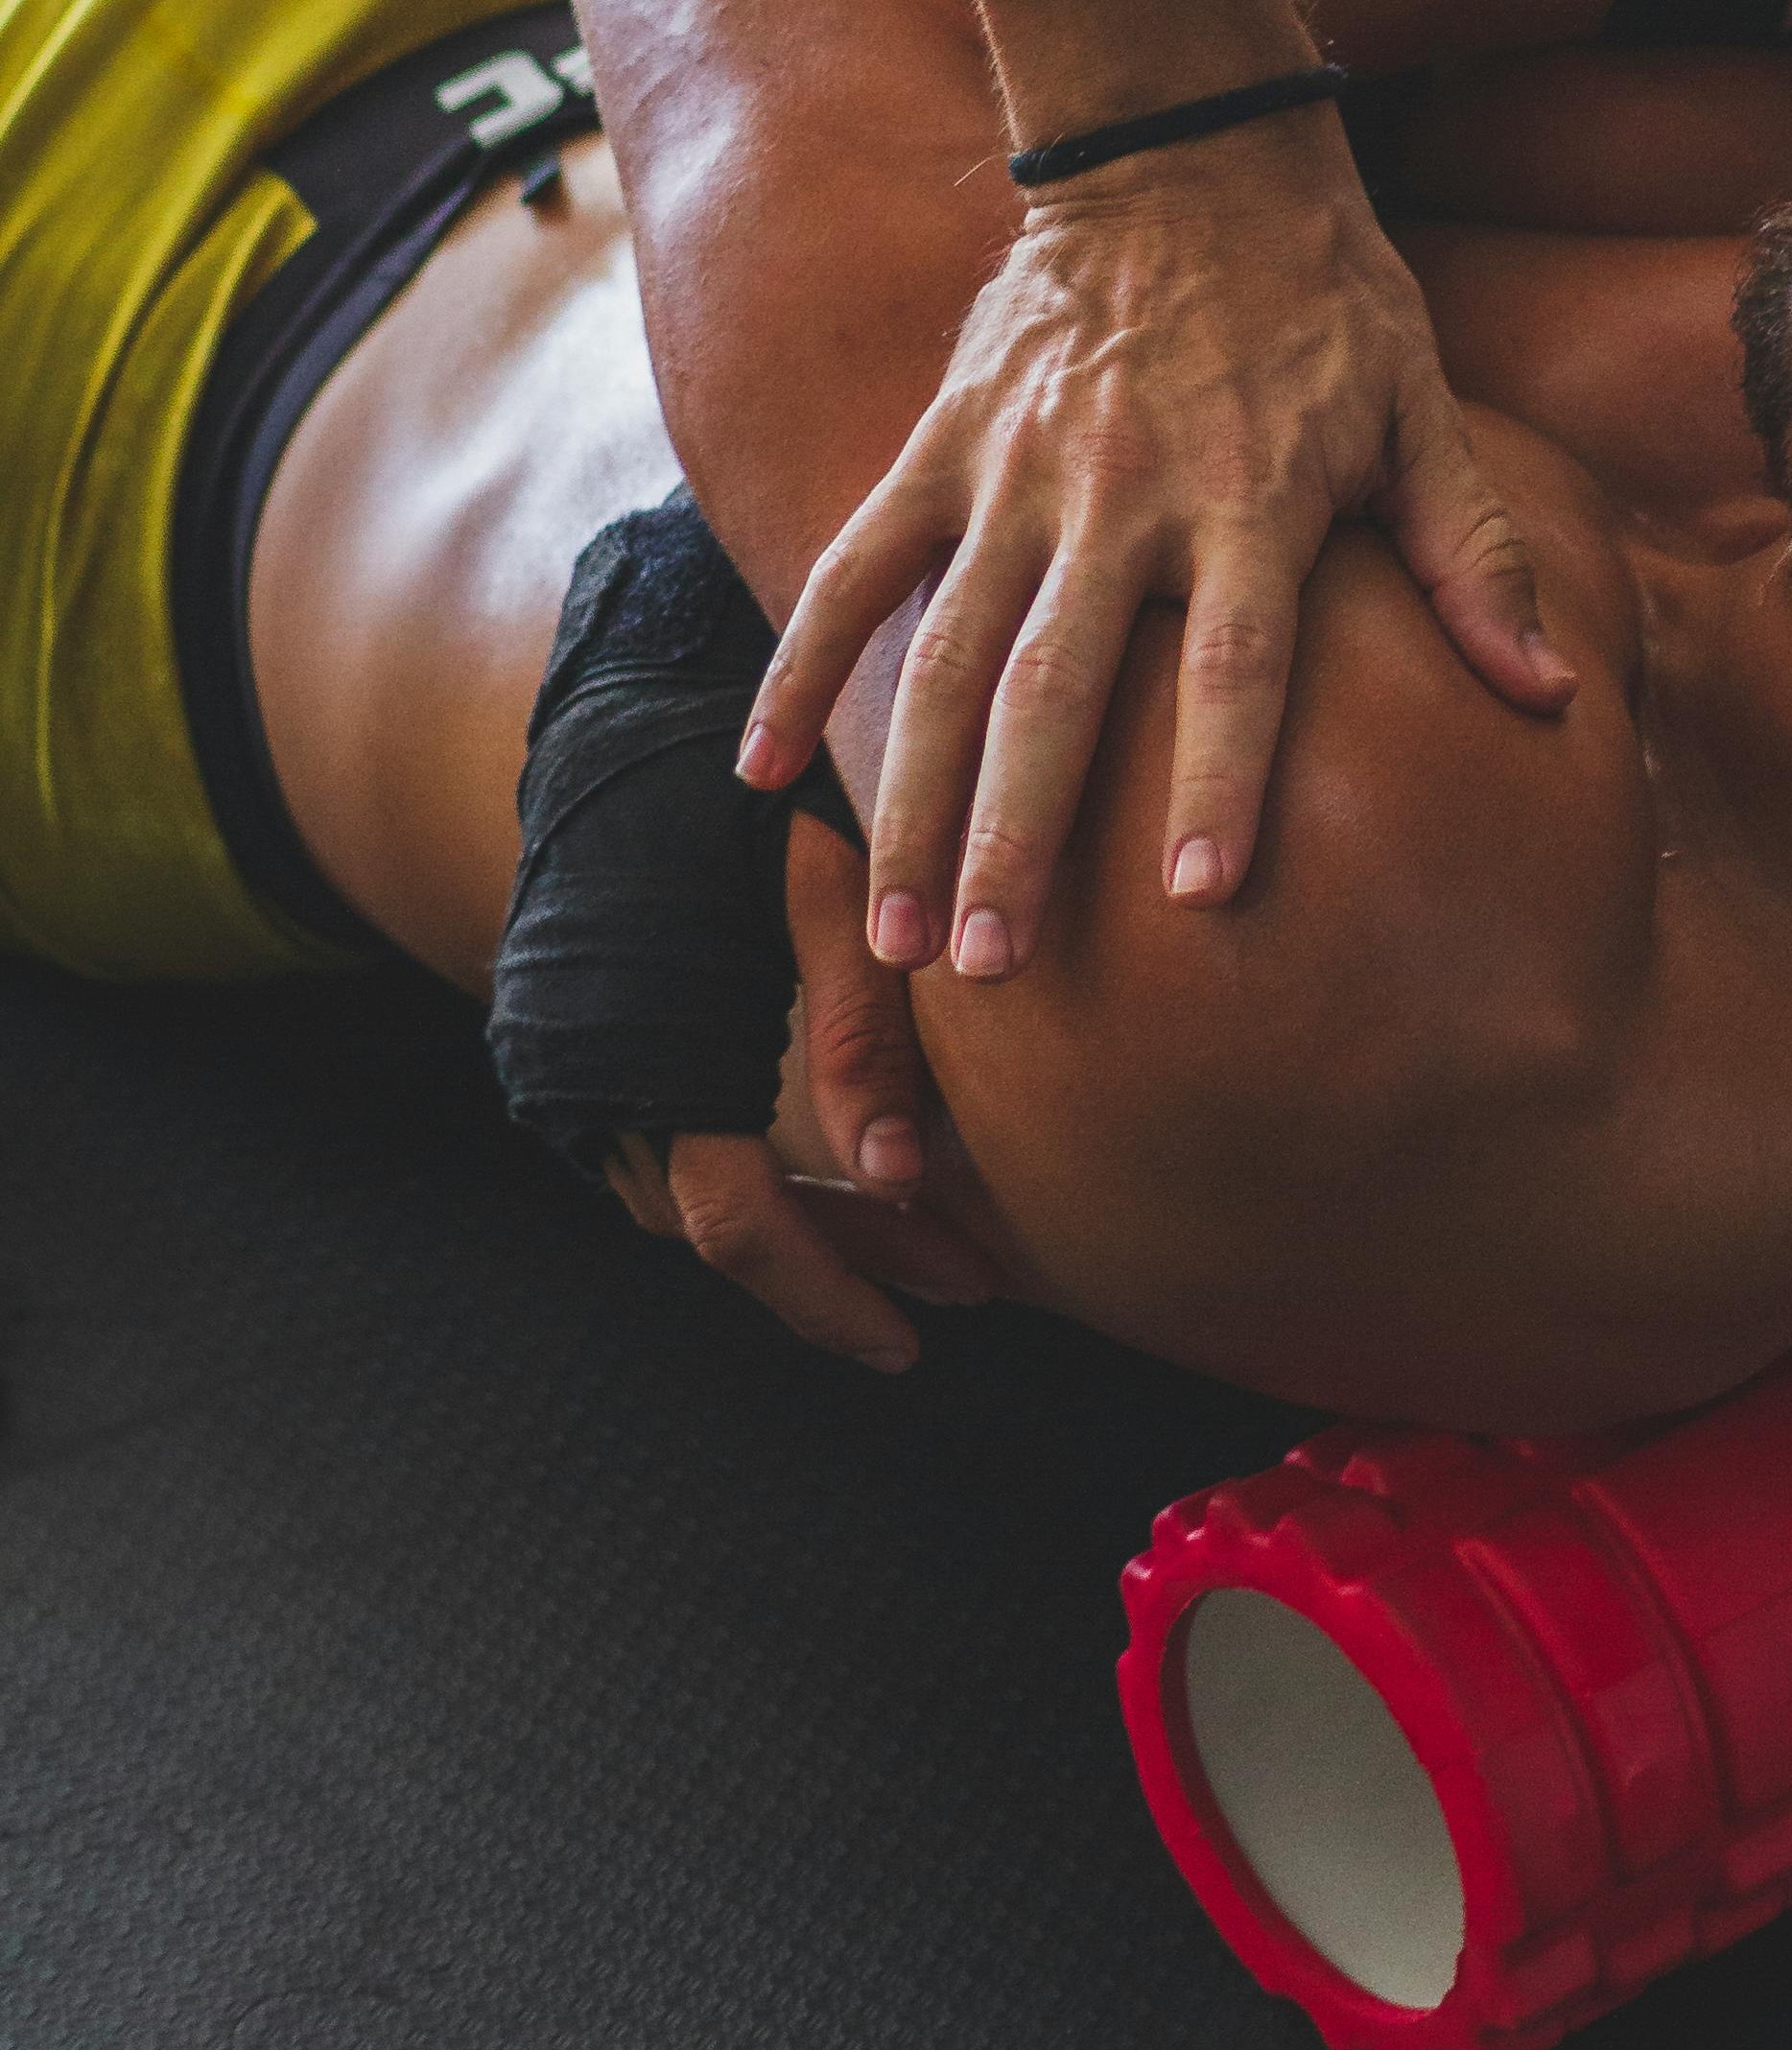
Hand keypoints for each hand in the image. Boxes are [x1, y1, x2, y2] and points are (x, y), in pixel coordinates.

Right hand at [600, 818, 1000, 1372]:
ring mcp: (573, 1072)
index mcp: (648, 1057)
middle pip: (722, 1230)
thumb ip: (864, 1032)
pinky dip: (755, 1174)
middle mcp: (589, 1086)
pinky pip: (671, 1148)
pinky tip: (841, 1170)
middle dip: (844, 1269)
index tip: (917, 1339)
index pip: (742, 1227)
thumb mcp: (829, 893)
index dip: (832, 1293)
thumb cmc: (749, 791)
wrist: (625, 709)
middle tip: (960, 1287)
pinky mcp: (582, 1046)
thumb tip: (901, 1175)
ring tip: (923, 1241)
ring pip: (694, 1198)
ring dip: (804, 1228)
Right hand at [736, 102, 1574, 979]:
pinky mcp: (944, 442)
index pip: (1239, 663)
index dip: (1223, 777)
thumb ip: (1474, 557)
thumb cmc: (1327, 301)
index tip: (1202, 897)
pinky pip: (855, 565)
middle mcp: (1123, 494)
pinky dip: (804, 663)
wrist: (1188, 146)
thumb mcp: (1421, 410)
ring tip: (905, 935)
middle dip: (1020, 837)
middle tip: (992, 969)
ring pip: (950, 655)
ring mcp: (1018, 471)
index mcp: (1253, 497)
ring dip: (917, 797)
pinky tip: (764, 771)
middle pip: (1061, 687)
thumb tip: (1552, 692)